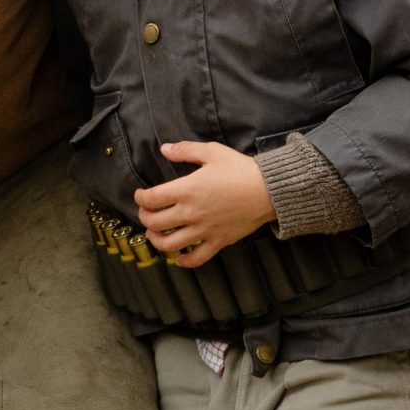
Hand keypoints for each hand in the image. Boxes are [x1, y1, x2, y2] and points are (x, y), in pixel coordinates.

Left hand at [134, 140, 274, 270]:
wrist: (270, 190)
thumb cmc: (241, 169)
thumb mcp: (212, 152)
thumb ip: (186, 150)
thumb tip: (165, 149)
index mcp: (187, 190)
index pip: (151, 199)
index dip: (140, 198)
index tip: (140, 195)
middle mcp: (191, 213)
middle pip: (154, 223)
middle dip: (144, 217)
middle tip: (146, 212)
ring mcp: (204, 230)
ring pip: (169, 244)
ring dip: (156, 240)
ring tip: (155, 234)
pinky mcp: (218, 242)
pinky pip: (196, 258)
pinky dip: (183, 260)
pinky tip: (178, 256)